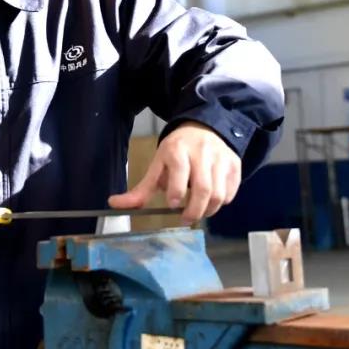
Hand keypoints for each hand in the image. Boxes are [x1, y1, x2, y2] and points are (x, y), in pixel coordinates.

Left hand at [108, 122, 241, 222]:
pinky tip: (211, 201)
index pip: (180, 171)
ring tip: (198, 213)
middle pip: (203, 188)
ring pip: (219, 194)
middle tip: (185, 219)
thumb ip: (141, 189)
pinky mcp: (235, 165)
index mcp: (178, 150)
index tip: (171, 204)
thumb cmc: (177, 151)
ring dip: (209, 210)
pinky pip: (231, 192)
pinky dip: (222, 203)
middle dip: (194, 210)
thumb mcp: (158, 165)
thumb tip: (113, 204)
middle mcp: (202, 152)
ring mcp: (221, 158)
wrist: (204, 128)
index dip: (176, 192)